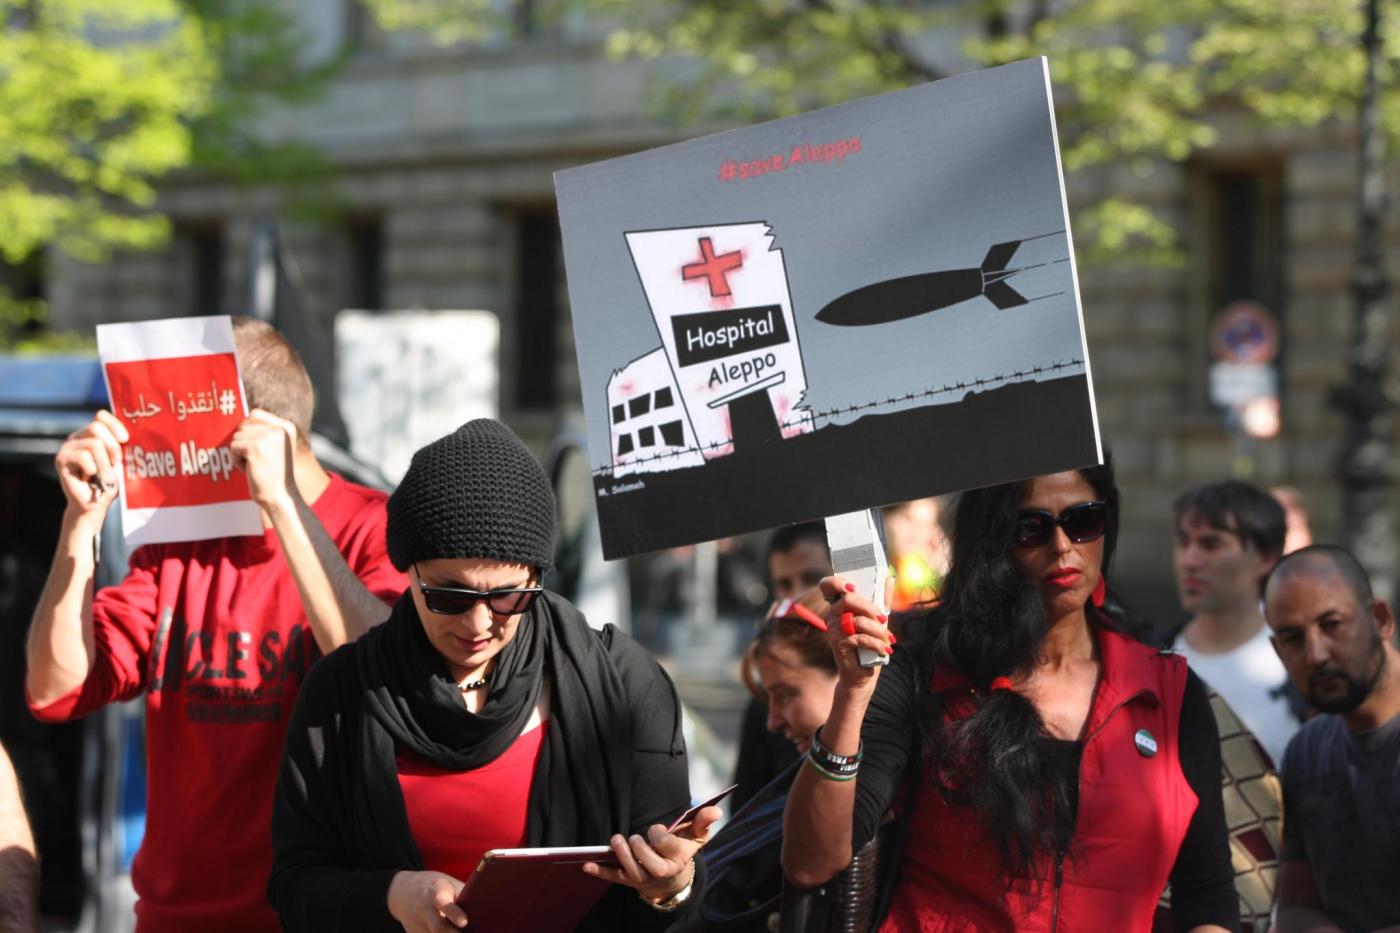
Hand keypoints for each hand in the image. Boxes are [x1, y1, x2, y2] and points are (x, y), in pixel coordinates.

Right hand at [54, 411, 127, 525]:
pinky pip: (83, 457)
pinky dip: (93, 469)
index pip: (100, 416)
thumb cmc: (109, 483)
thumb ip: (120, 446)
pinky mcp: (61, 459)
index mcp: (92, 434)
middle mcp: (77, 437)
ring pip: (93, 444)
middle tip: (116, 462)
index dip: (115, 425)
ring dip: (104, 464)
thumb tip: (129, 434)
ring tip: (103, 476)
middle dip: (113, 446)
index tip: (126, 440)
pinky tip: (89, 477)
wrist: (94, 505)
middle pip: (96, 427)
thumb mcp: (119, 462)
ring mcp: (67, 447)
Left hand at [230, 409, 297, 513]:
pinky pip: (233, 447)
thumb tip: (239, 421)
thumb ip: (263, 432)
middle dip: (244, 443)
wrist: (280, 496)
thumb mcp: (275, 447)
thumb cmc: (275, 475)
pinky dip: (236, 461)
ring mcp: (267, 437)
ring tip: (255, 466)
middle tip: (258, 460)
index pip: (255, 414)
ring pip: (237, 437)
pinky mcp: (255, 447)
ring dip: (240, 453)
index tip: (254, 446)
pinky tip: (250, 470)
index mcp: (287, 427)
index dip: (248, 429)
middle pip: (244, 425)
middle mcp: (279, 429)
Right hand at [386, 870, 467, 930]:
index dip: (453, 913)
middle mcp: (425, 910)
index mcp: (436, 892)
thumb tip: (487, 908)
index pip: (443, 902)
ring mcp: (418, 925)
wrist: (403, 891)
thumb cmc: (437, 887)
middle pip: (438, 927)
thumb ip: (465, 896)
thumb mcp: (449, 885)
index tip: (464, 922)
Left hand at [582, 805, 721, 902]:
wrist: (673, 875)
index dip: (661, 837)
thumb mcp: (696, 834)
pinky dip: (600, 872)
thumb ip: (703, 820)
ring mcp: (643, 878)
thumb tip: (715, 810)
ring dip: (622, 856)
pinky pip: (613, 877)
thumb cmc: (682, 847)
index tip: (656, 828)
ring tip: (616, 839)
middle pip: (651, 866)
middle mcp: (661, 871)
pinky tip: (586, 865)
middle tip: (636, 836)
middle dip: (642, 849)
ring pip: (632, 871)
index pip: (669, 848)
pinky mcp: (629, 880)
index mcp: (678, 858)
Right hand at [818, 575, 894, 693]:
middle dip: (871, 608)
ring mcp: (833, 630)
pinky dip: (878, 644)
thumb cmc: (869, 644)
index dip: (838, 582)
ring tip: (888, 639)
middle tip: (883, 619)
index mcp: (838, 605)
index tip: (854, 587)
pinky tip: (885, 650)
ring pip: (859, 621)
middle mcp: (832, 615)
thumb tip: (890, 578)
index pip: (828, 585)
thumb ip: (882, 599)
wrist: (862, 674)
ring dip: (879, 631)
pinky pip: (862, 638)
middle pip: (848, 599)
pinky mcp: (839, 644)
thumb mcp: (877, 619)